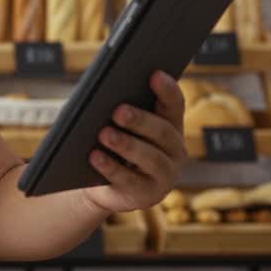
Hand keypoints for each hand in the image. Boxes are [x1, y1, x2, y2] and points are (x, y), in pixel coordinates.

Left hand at [81, 71, 187, 214]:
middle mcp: (175, 151)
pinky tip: (95, 157)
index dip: (167, 89)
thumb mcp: (117, 125)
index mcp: (171, 126)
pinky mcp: (148, 196)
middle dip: (140, 120)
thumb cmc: (112, 145)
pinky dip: (111, 168)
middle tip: (118, 110)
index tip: (154, 73)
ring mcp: (165, 176)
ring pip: (150, 158)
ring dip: (126, 145)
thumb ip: (118, 108)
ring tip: (104, 134)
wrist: (104, 186)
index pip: (174, 105)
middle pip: (162, 132)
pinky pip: (130, 181)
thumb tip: (104, 92)